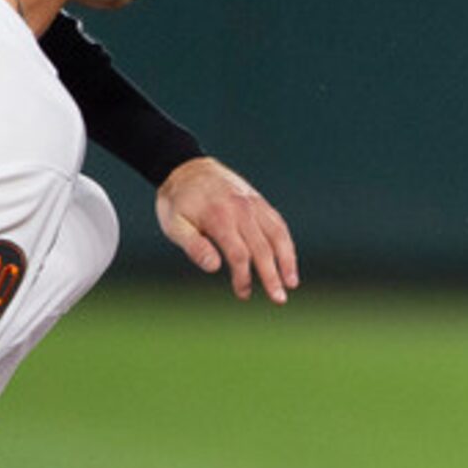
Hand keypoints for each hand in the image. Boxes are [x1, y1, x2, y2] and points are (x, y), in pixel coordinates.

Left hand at [156, 156, 299, 302]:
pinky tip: (288, 259)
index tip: (243, 294)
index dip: (244, 277)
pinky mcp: (259, 201)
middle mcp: (242, 210)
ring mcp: (253, 204)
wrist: (188, 167)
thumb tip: (214, 268)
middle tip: (279, 299)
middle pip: (263, 248)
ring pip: (277, 234)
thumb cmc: (177, 201)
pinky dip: (286, 242)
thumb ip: (194, 246)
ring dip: (287, 260)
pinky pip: (278, 223)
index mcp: (220, 218)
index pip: (239, 254)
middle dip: (273, 276)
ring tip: (292, 282)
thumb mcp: (174, 225)